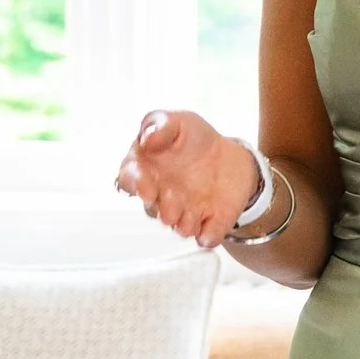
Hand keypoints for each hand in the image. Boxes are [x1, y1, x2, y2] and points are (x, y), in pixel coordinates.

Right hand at [115, 110, 260, 249]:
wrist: (229, 156)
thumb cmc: (193, 139)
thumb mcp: (178, 121)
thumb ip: (160, 125)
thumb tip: (147, 138)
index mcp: (145, 171)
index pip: (130, 180)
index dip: (136, 186)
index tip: (146, 189)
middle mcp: (159, 197)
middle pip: (153, 210)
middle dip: (163, 208)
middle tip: (172, 202)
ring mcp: (183, 213)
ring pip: (178, 226)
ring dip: (182, 224)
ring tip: (188, 215)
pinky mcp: (208, 222)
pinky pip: (207, 236)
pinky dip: (208, 236)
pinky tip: (208, 234)